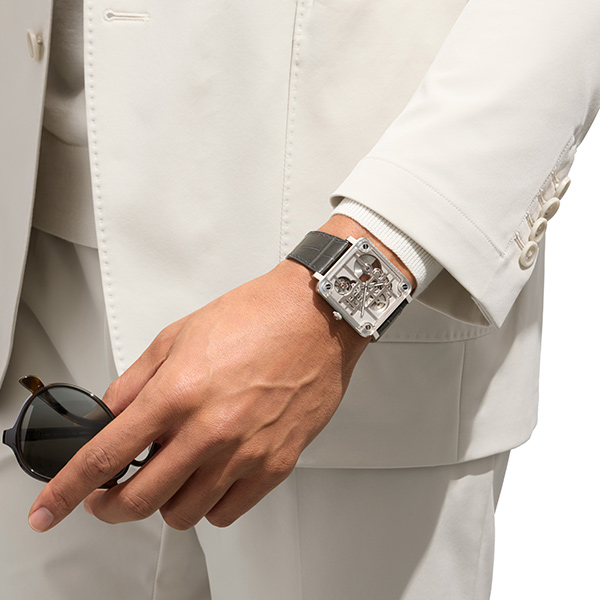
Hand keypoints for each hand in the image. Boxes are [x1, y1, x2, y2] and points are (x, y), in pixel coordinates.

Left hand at [28, 256, 369, 531]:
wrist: (315, 317)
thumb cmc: (255, 318)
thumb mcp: (178, 336)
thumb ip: (135, 382)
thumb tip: (108, 417)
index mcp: (177, 392)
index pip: (106, 455)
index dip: (68, 489)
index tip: (50, 507)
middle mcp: (209, 429)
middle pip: (139, 500)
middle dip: (112, 506)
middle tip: (111, 495)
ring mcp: (245, 452)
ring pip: (184, 514)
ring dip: (166, 501)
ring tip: (174, 474)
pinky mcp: (276, 464)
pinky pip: (228, 513)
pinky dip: (209, 505)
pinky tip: (211, 478)